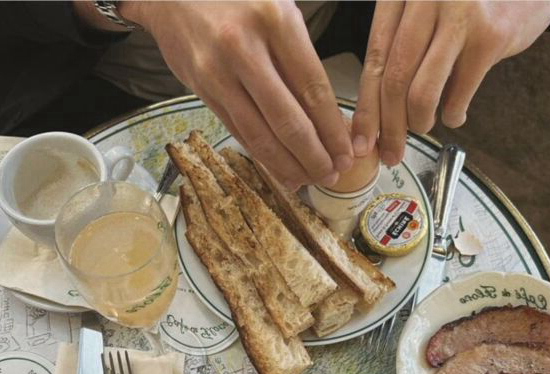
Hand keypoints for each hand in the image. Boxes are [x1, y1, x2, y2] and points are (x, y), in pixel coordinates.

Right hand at [122, 1, 352, 188]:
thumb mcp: (277, 11)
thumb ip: (300, 60)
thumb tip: (328, 119)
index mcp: (275, 22)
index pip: (312, 89)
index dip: (332, 130)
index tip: (346, 155)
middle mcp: (244, 49)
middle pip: (287, 120)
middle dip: (314, 156)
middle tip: (331, 177)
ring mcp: (219, 74)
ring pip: (260, 135)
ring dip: (288, 165)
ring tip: (309, 180)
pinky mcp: (203, 92)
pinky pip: (239, 132)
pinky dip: (263, 157)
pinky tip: (281, 171)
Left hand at [352, 1, 549, 165]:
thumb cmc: (475, 0)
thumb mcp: (429, 8)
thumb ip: (402, 46)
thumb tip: (376, 112)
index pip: (374, 58)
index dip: (366, 107)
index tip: (361, 143)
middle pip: (394, 79)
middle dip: (389, 128)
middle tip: (390, 155)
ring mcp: (459, 14)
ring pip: (420, 92)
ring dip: (419, 123)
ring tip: (424, 126)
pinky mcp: (490, 34)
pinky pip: (458, 95)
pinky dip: (453, 114)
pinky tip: (455, 114)